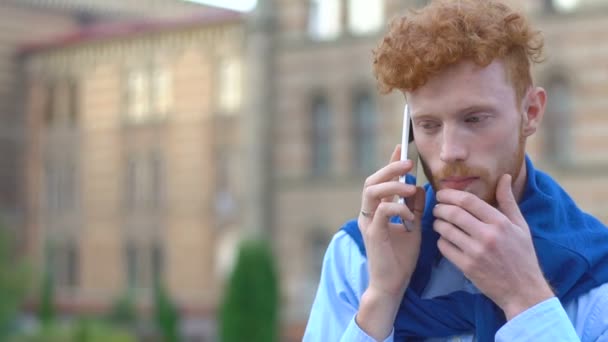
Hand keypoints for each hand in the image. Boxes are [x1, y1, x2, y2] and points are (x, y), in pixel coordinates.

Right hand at [356, 145, 425, 339]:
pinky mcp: (373, 234)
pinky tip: (410, 216)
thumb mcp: (412, 226)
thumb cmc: (401, 257)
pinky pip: (382, 211)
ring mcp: (368, 223)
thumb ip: (413, 206)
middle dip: (390, 168)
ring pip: (372, 191)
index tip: (402, 148)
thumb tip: (418, 186)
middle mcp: (368, 213)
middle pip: (372, 181)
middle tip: (408, 163)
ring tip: (409, 187)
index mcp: (376, 210)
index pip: (381, 180)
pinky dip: (398, 208)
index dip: (390, 162)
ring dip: (392, 185)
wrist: (393, 283)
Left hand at [433, 174, 553, 319]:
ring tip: (439, 222)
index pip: (468, 201)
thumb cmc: (522, 255)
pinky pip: (445, 247)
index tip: (442, 194)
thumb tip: (504, 177)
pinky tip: (444, 239)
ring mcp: (476, 252)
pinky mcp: (467, 267)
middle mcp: (488, 236)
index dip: (450, 194)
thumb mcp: (520, 226)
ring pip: (446, 230)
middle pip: (453, 213)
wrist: (523, 290)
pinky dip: (441, 240)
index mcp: (500, 223)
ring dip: (438, 223)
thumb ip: (508, 201)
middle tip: (437, 207)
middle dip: (440, 207)